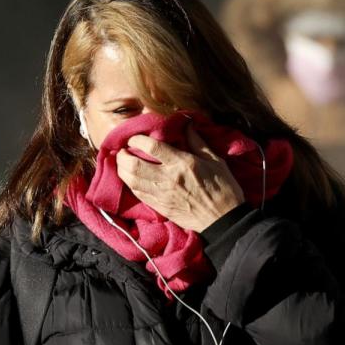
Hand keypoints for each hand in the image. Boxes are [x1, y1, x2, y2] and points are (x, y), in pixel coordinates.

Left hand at [117, 125, 244, 232]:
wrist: (223, 221)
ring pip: (131, 180)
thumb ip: (198, 142)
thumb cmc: (223, 188)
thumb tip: (187, 124)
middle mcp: (168, 178)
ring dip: (122, 170)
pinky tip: (130, 179)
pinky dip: (130, 184)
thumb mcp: (215, 161)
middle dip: (123, 156)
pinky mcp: (160, 207)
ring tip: (122, 163)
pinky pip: (138, 194)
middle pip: (134, 164)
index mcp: (182, 163)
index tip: (134, 137)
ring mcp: (162, 194)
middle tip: (122, 151)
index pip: (152, 147)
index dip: (137, 139)